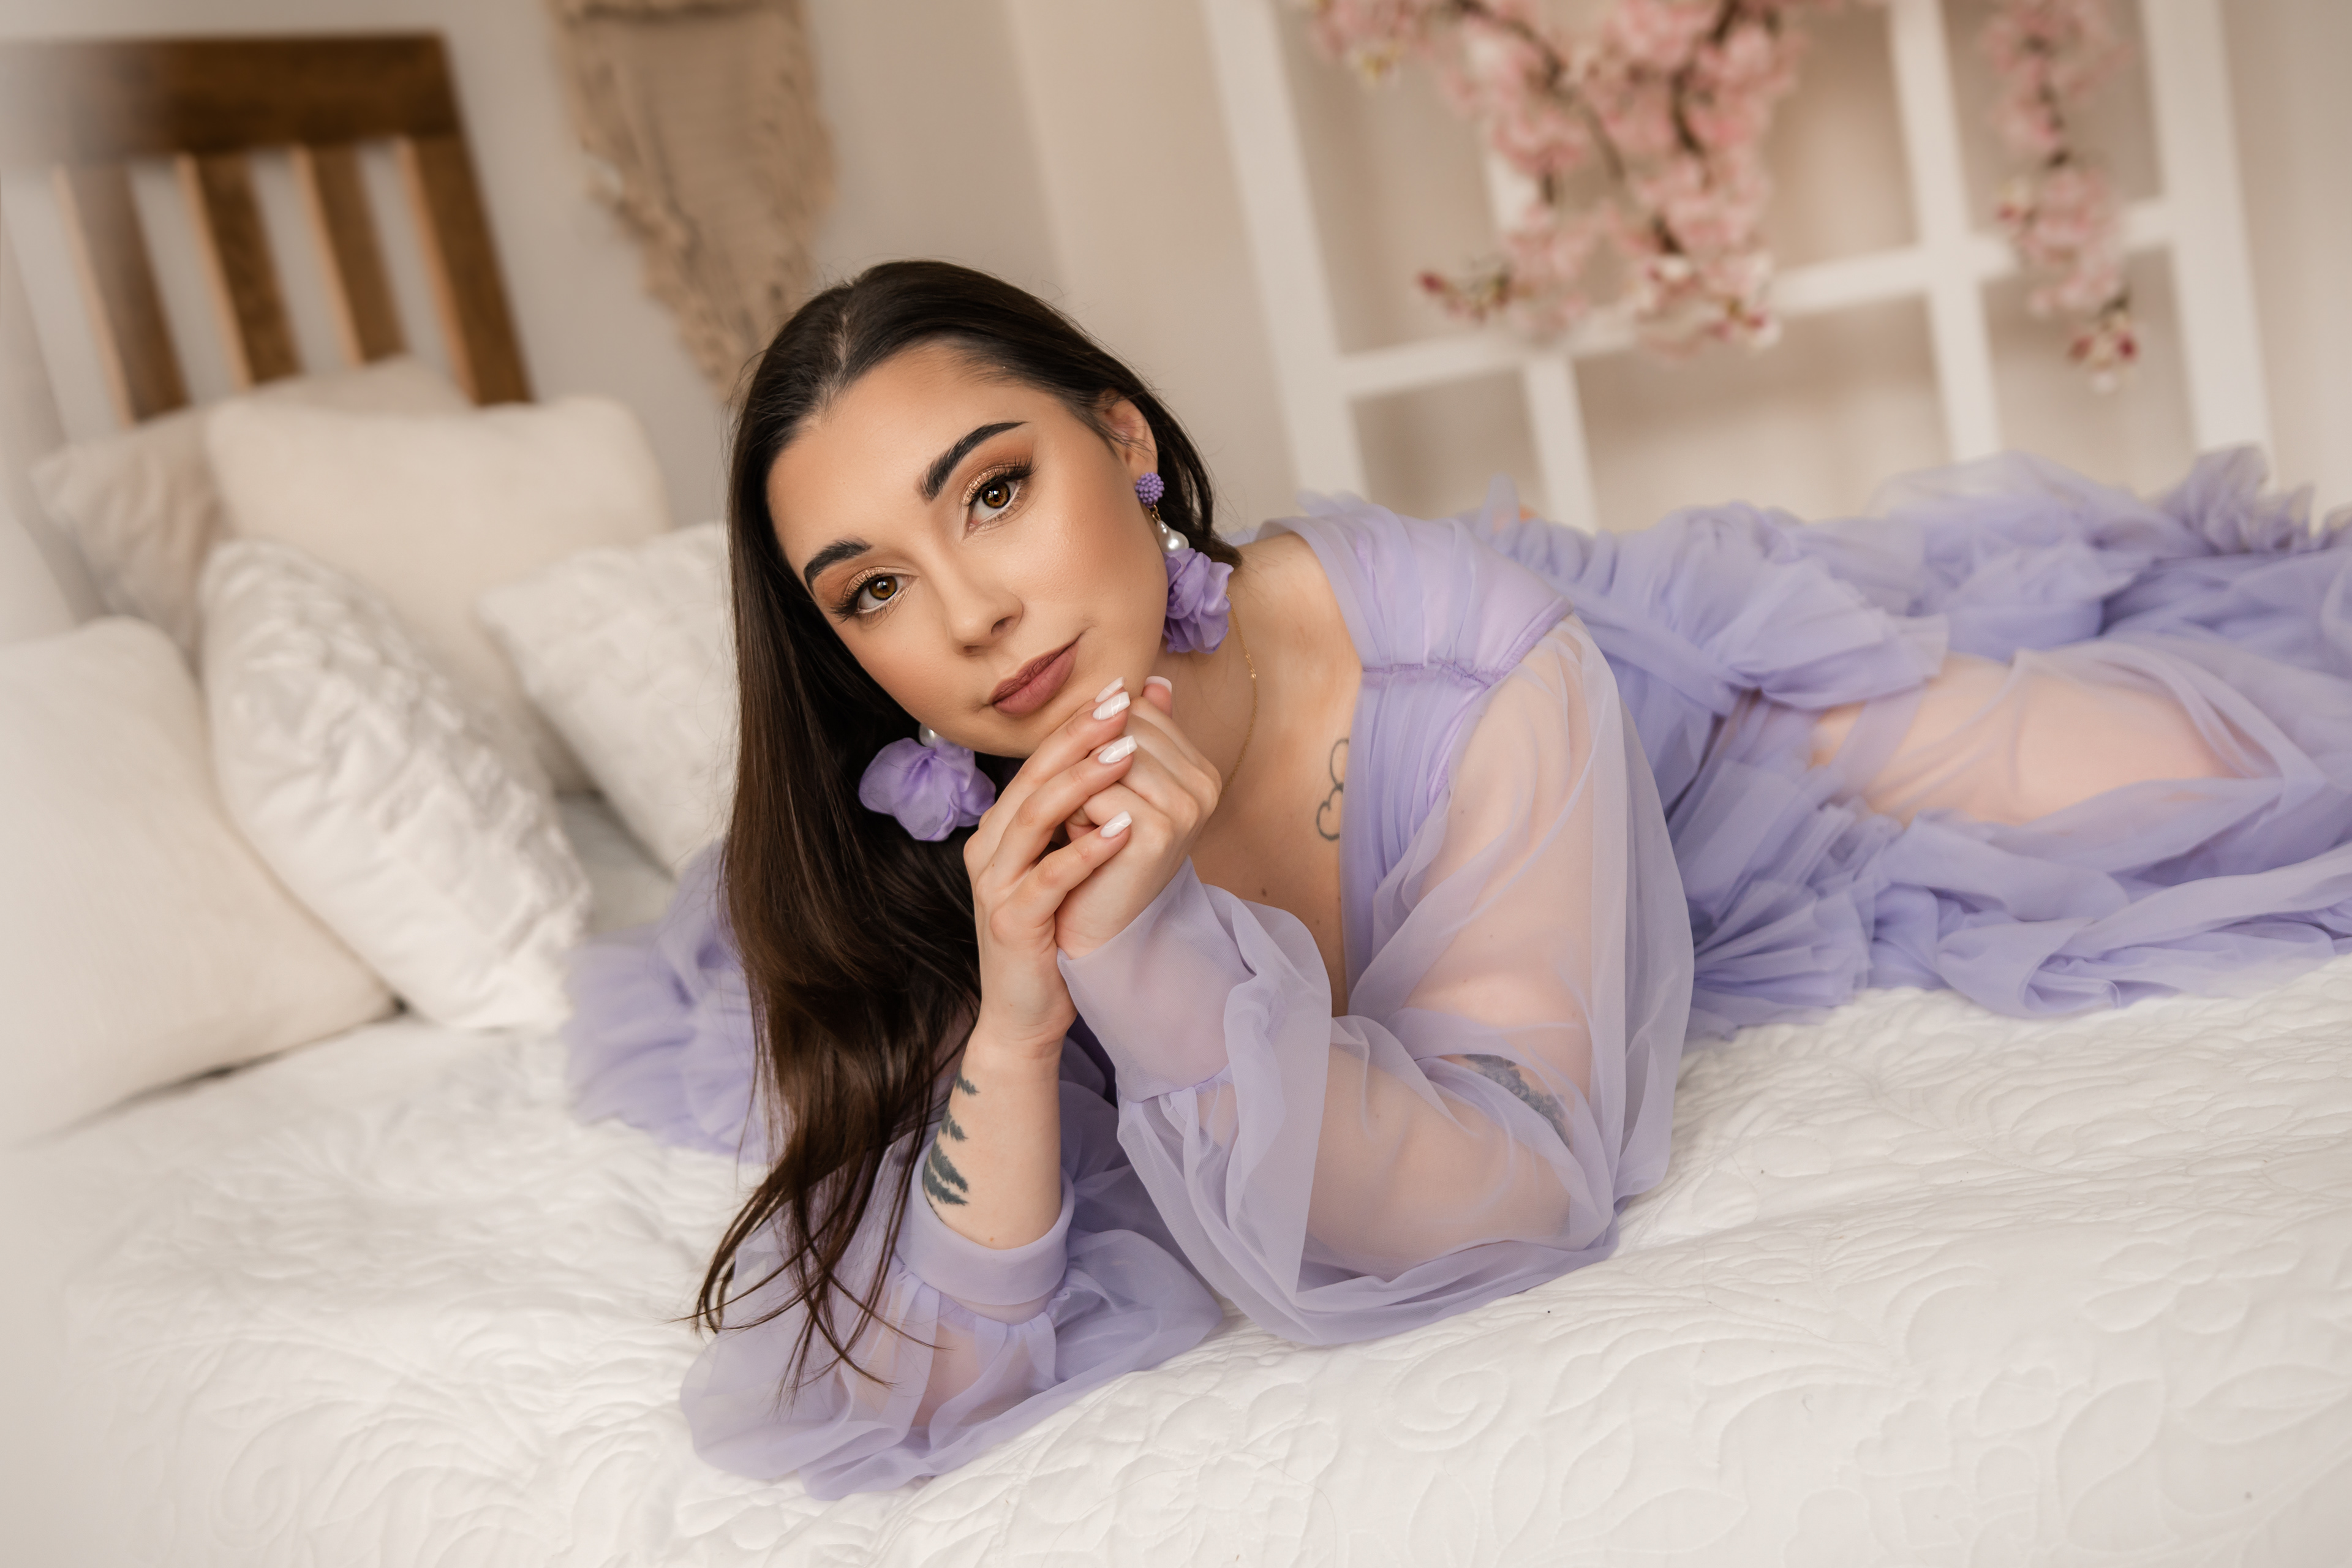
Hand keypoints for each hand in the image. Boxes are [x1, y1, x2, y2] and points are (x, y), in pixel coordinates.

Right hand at [961, 680, 1144, 1058]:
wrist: (1026, 1015)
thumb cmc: (1057, 935)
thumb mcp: (1076, 864)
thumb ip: (1095, 809)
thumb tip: (1132, 741)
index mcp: (1002, 830)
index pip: (1038, 764)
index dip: (1075, 724)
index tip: (1118, 690)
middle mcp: (989, 849)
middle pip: (1031, 778)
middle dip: (1077, 736)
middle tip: (1122, 702)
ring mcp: (994, 885)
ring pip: (1032, 817)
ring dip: (1080, 781)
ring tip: (1126, 754)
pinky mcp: (1010, 922)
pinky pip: (1047, 877)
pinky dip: (1083, 850)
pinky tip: (1121, 828)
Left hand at [1053, 678, 1220, 958]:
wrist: (1097, 928)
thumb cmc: (1101, 855)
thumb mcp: (1120, 787)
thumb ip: (1139, 735)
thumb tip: (1153, 680)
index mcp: (1199, 768)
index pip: (1137, 710)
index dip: (1098, 737)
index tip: (1096, 784)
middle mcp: (1204, 785)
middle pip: (1123, 727)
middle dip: (1087, 761)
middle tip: (1085, 813)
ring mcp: (1187, 808)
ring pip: (1108, 755)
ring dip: (1078, 789)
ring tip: (1082, 828)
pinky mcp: (1160, 832)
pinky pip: (1097, 792)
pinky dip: (1076, 815)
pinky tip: (1082, 844)